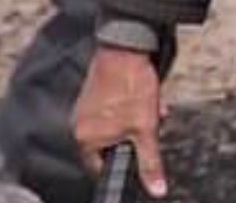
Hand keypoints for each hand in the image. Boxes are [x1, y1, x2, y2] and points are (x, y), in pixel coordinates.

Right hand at [72, 44, 167, 196]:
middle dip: (135, 138)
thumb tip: (156, 190)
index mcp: (86, 140)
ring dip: (138, 121)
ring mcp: (85, 109)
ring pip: (117, 126)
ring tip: (153, 108)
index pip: (102, 168)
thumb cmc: (131, 87)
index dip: (124, 163)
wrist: (125, 47)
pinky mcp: (94, 94)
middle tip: (151, 125)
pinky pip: (114, 110)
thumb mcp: (146, 129)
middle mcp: (79, 126)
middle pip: (112, 145)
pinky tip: (148, 97)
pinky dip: (132, 107)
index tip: (140, 155)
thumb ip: (149, 163)